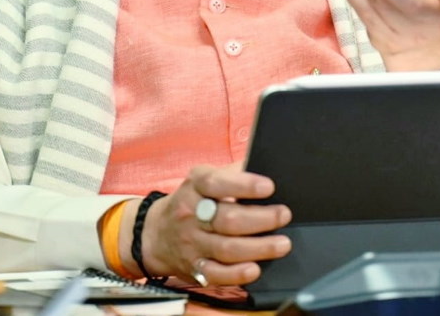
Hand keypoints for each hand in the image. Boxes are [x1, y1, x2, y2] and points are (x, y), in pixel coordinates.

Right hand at [134, 164, 291, 284]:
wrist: (155, 234)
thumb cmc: (192, 201)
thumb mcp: (204, 178)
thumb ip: (232, 172)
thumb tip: (264, 165)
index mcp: (195, 187)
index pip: (216, 183)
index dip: (244, 185)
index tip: (268, 187)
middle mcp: (191, 215)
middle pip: (227, 219)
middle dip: (261, 219)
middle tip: (283, 215)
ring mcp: (192, 243)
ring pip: (226, 248)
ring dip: (258, 248)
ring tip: (282, 243)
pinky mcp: (194, 268)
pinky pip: (216, 274)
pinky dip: (237, 274)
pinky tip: (255, 269)